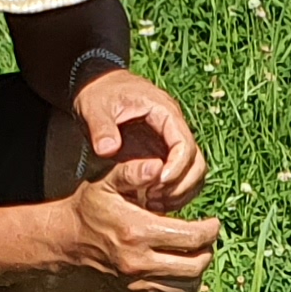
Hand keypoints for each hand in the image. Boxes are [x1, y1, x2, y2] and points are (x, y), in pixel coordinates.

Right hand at [62, 173, 220, 291]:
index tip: (213, 223)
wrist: (67, 241)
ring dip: (198, 271)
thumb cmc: (91, 207)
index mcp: (138, 232)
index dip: (211, 230)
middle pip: (195, 266)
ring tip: (193, 253)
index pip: (192, 237)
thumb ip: (133, 171)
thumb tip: (158, 167)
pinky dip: (183, 290)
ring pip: (188, 287)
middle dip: (208, 251)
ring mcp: (136, 284)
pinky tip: (178, 272)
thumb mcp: (107, 181)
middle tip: (205, 239)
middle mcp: (138, 262)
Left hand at [73, 65, 206, 208]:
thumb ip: (101, 128)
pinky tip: (152, 203)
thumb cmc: (99, 95)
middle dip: (180, 184)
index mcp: (164, 112)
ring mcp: (171, 142)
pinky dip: (173, 192)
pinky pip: (181, 177)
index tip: (158, 184)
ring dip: (180, 191)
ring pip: (193, 172)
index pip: (184, 143)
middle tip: (154, 198)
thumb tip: (108, 149)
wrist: (99, 87)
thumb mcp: (94, 108)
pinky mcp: (165, 153)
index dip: (176, 167)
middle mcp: (174, 128)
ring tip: (152, 203)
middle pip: (196, 161)